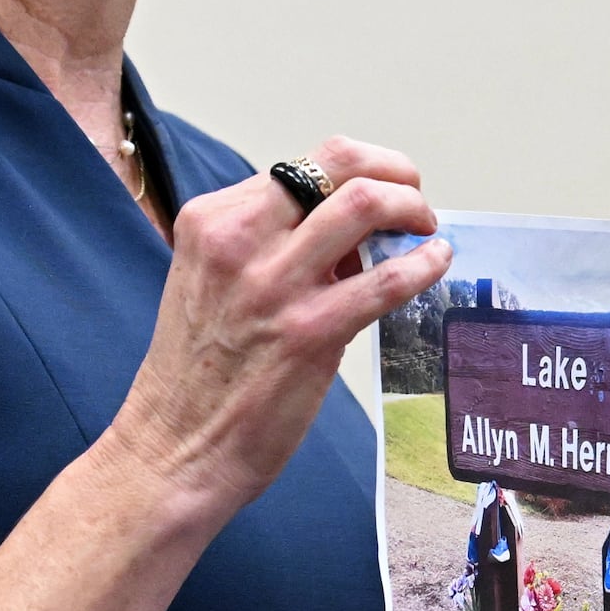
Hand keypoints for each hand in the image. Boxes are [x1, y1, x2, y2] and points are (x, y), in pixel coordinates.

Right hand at [110, 136, 442, 512]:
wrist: (173, 448)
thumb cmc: (198, 373)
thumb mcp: (216, 282)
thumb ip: (273, 247)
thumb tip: (352, 234)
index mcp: (211, 221)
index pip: (301, 164)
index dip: (356, 172)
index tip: (381, 190)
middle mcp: (238, 240)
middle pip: (337, 162)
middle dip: (392, 170)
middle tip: (413, 196)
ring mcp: (274, 284)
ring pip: (365, 204)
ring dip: (411, 208)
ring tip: (426, 228)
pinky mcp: (309, 332)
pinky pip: (386, 279)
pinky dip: (423, 264)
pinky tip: (437, 263)